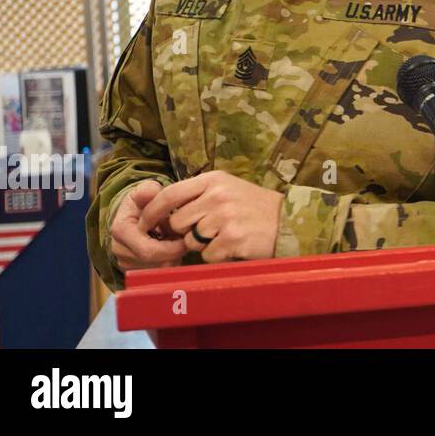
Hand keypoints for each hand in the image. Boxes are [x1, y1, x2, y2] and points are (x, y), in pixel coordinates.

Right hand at [108, 180, 186, 273]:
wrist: (133, 212)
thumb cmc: (143, 201)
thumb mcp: (146, 190)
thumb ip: (149, 190)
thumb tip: (150, 192)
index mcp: (121, 230)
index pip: (149, 250)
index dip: (172, 247)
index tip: (187, 237)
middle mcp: (119, 249)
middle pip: (155, 263)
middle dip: (175, 253)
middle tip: (188, 241)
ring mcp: (125, 261)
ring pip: (157, 269)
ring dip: (172, 258)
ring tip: (178, 240)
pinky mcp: (133, 269)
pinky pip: (156, 272)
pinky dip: (168, 261)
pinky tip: (171, 248)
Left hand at [138, 171, 284, 262]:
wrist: (290, 221)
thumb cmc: (256, 207)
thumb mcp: (229, 189)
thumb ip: (199, 195)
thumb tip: (162, 211)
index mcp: (214, 180)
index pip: (169, 194)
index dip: (151, 211)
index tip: (144, 223)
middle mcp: (217, 195)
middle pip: (177, 222)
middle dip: (185, 232)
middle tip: (205, 232)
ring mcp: (225, 217)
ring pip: (191, 240)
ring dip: (203, 245)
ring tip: (226, 236)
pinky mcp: (232, 238)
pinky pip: (208, 255)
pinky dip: (218, 255)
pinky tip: (235, 245)